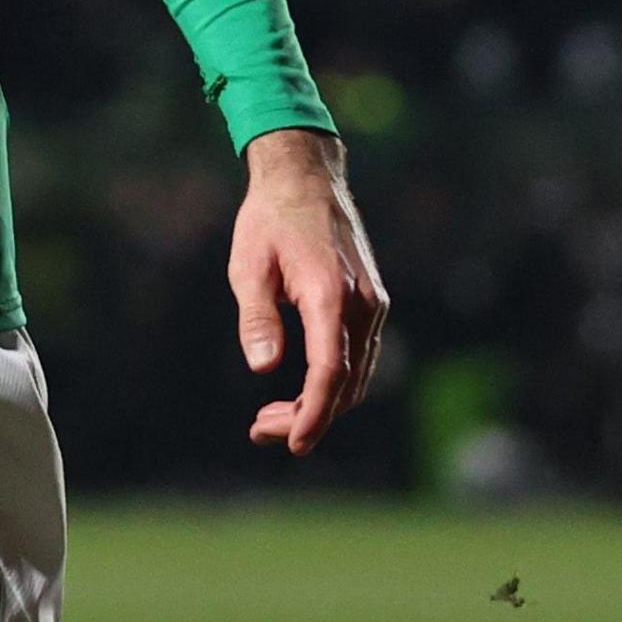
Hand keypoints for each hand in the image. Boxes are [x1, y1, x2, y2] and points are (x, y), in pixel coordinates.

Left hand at [227, 127, 389, 455]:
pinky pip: (358, 356)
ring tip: (270, 417)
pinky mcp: (371, 301)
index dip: (313, 415)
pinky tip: (299, 389)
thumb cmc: (270, 219)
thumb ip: (257, 317)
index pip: (329, 373)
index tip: (293, 444)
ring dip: (321, 404)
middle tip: (260, 430)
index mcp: (329, 295)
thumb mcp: (248, 265)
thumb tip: (264, 367)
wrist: (307, 177)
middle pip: (345, 384)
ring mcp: (372, 303)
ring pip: (356, 375)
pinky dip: (334, 382)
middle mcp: (362, 304)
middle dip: (307, 417)